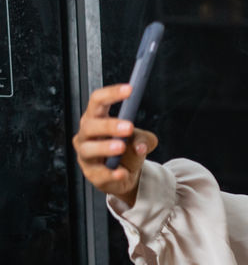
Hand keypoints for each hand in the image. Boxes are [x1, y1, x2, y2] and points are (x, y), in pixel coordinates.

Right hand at [71, 83, 158, 207]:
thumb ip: (144, 138)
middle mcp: (86, 135)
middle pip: (90, 125)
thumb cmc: (128, 149)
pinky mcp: (92, 175)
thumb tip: (140, 146)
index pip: (97, 101)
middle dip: (109, 125)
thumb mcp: (142, 140)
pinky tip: (122, 173)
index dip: (111, 94)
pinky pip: (100, 174)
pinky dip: (112, 173)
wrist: (126, 174)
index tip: (130, 90)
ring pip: (89, 149)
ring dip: (105, 147)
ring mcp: (86, 155)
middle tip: (128, 126)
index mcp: (96, 118)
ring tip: (121, 147)